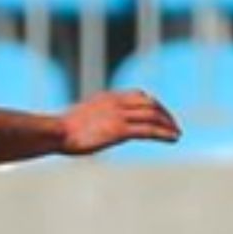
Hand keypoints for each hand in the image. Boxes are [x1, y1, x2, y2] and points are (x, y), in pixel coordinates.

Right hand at [59, 90, 180, 154]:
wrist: (55, 132)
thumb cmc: (61, 131)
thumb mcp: (80, 119)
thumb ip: (94, 119)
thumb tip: (93, 128)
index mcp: (108, 97)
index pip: (139, 95)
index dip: (153, 105)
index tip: (160, 115)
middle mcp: (116, 103)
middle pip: (150, 104)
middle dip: (164, 114)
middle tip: (173, 126)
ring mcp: (119, 116)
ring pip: (153, 116)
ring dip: (168, 124)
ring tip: (177, 134)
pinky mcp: (120, 130)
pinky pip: (149, 130)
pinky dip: (164, 133)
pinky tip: (173, 139)